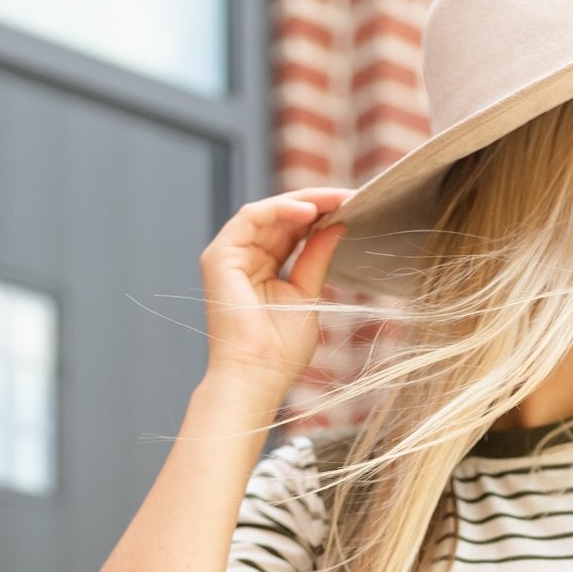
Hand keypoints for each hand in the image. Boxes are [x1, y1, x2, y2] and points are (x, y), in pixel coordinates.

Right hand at [199, 186, 354, 391]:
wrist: (258, 376)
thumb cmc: (280, 351)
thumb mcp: (308, 294)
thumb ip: (317, 257)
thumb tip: (337, 226)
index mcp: (265, 269)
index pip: (292, 230)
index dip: (321, 215)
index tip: (352, 207)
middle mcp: (245, 258)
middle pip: (281, 217)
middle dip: (316, 203)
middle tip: (349, 195)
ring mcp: (230, 255)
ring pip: (266, 212)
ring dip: (302, 201)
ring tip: (334, 199)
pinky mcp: (219, 256)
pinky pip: (251, 218)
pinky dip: (280, 209)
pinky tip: (309, 210)